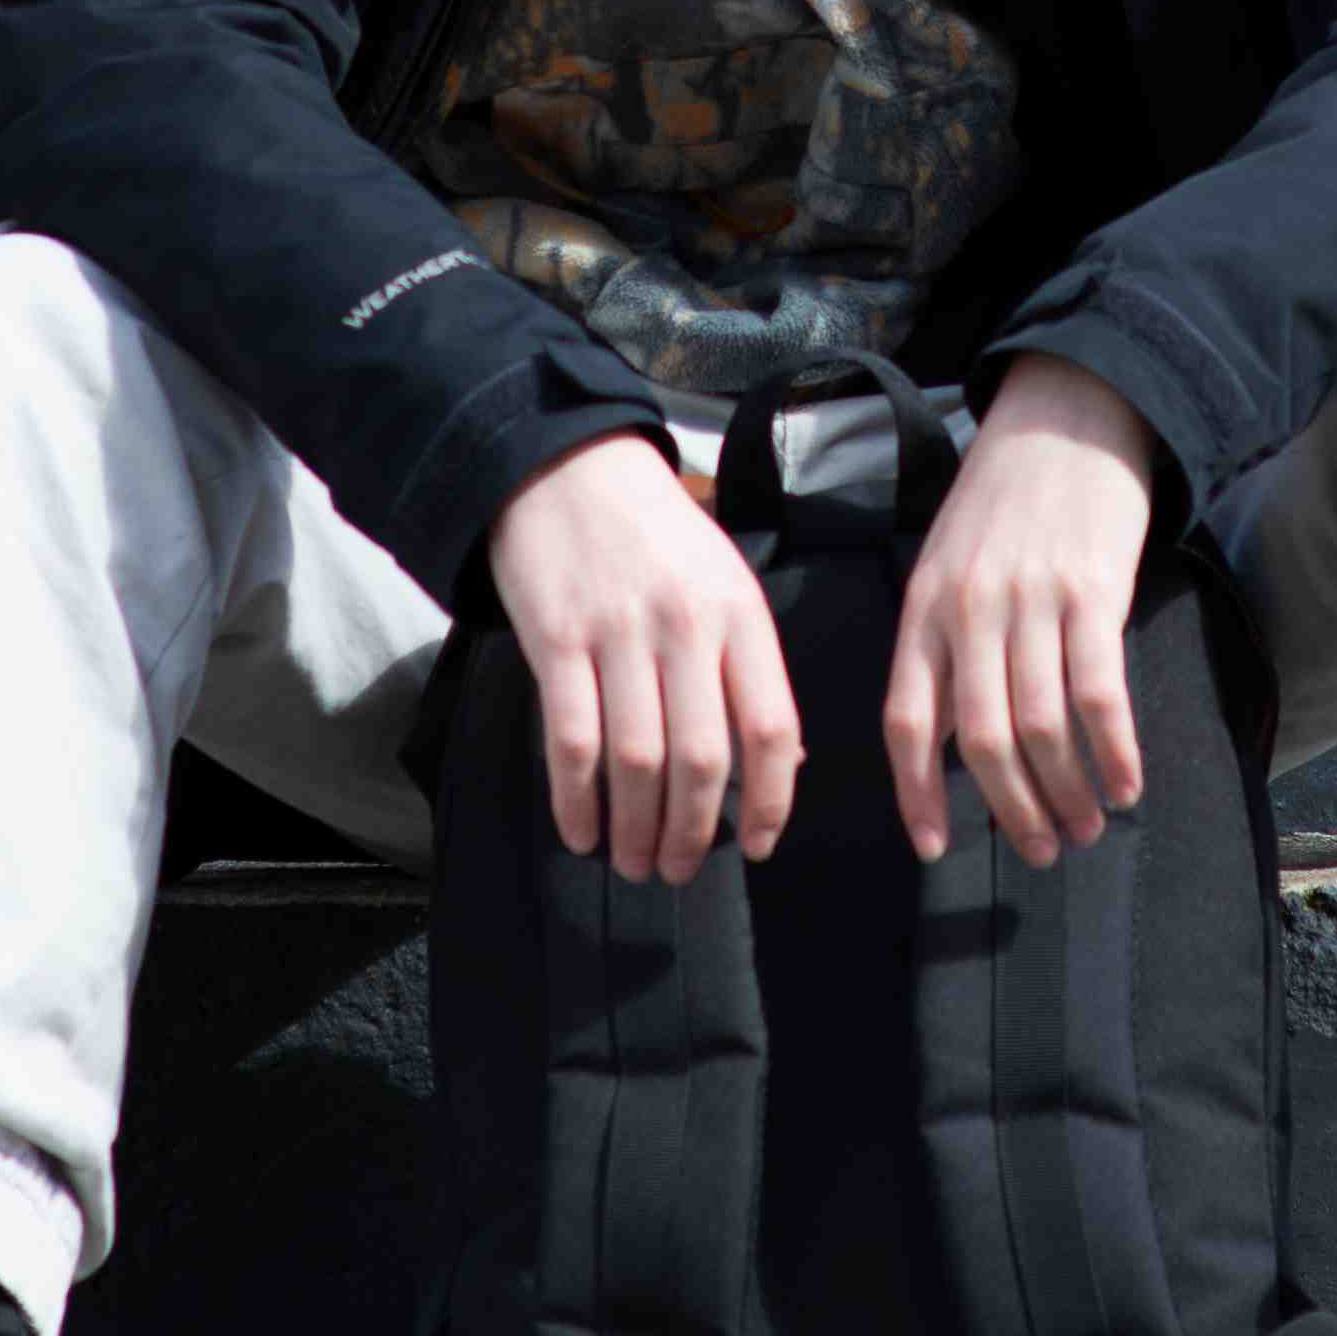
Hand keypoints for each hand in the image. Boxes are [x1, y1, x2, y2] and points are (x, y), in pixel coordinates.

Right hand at [482, 430, 798, 883]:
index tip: (758, 847)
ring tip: (634, 863)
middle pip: (702, 760)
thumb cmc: (653, 532)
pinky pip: (571, 741)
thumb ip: (750, 665)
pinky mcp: (556, 640)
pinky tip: (580, 831)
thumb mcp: (723, 581)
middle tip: (681, 871)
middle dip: (694, 834)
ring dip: (637, 829)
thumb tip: (780, 760)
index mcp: (740, 614)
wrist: (566, 464)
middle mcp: (686, 627)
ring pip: (637, 762)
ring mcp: (619, 633)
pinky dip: (576, 800)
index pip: (770, 728)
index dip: (770, 802)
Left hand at [890, 353, 1162, 868]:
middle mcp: (969, 611)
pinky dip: (1115, 752)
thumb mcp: (947, 568)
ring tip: (1087, 828)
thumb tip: (953, 744)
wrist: (1065, 415)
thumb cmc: (1004, 501)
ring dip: (1068, 794)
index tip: (934, 847)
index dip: (918, 794)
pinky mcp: (1093, 592)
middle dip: (1013, 810)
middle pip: (982, 741)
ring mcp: (1030, 602)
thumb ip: (944, 650)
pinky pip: (1100, 694)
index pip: (907, 723)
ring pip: (1042, 729)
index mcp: (922, 610)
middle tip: (1040, 851)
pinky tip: (1128, 784)